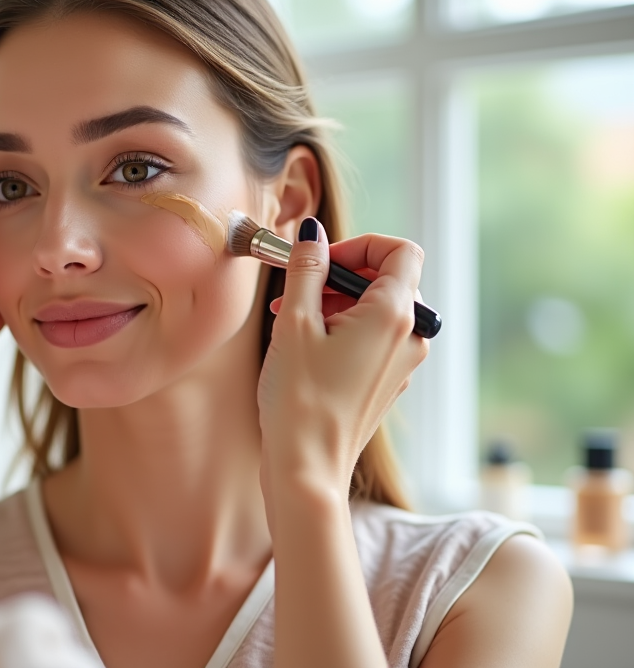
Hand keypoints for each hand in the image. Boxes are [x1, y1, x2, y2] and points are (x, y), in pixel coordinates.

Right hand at [257, 218, 428, 499]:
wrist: (307, 469)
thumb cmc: (299, 399)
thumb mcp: (294, 323)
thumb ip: (306, 269)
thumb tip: (312, 233)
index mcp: (395, 315)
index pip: (401, 250)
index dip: (361, 245)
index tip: (322, 259)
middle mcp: (410, 337)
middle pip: (389, 279)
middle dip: (341, 275)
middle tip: (298, 290)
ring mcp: (403, 363)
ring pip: (379, 310)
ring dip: (338, 303)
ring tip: (292, 320)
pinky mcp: (388, 383)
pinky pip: (375, 339)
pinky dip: (344, 330)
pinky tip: (306, 347)